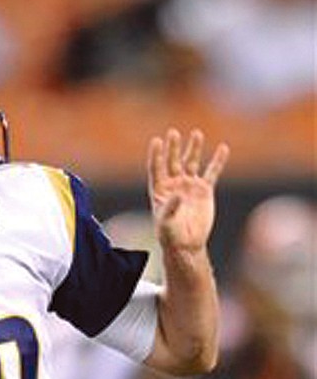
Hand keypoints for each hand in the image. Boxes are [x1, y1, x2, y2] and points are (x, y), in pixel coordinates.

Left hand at [147, 129, 228, 255]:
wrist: (187, 244)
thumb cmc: (170, 236)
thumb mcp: (166, 223)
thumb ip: (170, 208)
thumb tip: (177, 195)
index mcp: (160, 190)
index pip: (156, 168)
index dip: (156, 155)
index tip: (156, 141)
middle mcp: (173, 184)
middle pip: (173, 161)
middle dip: (173, 148)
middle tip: (173, 133)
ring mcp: (189, 185)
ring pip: (191, 163)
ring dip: (193, 149)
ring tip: (196, 134)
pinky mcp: (204, 190)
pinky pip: (212, 172)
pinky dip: (217, 161)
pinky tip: (223, 148)